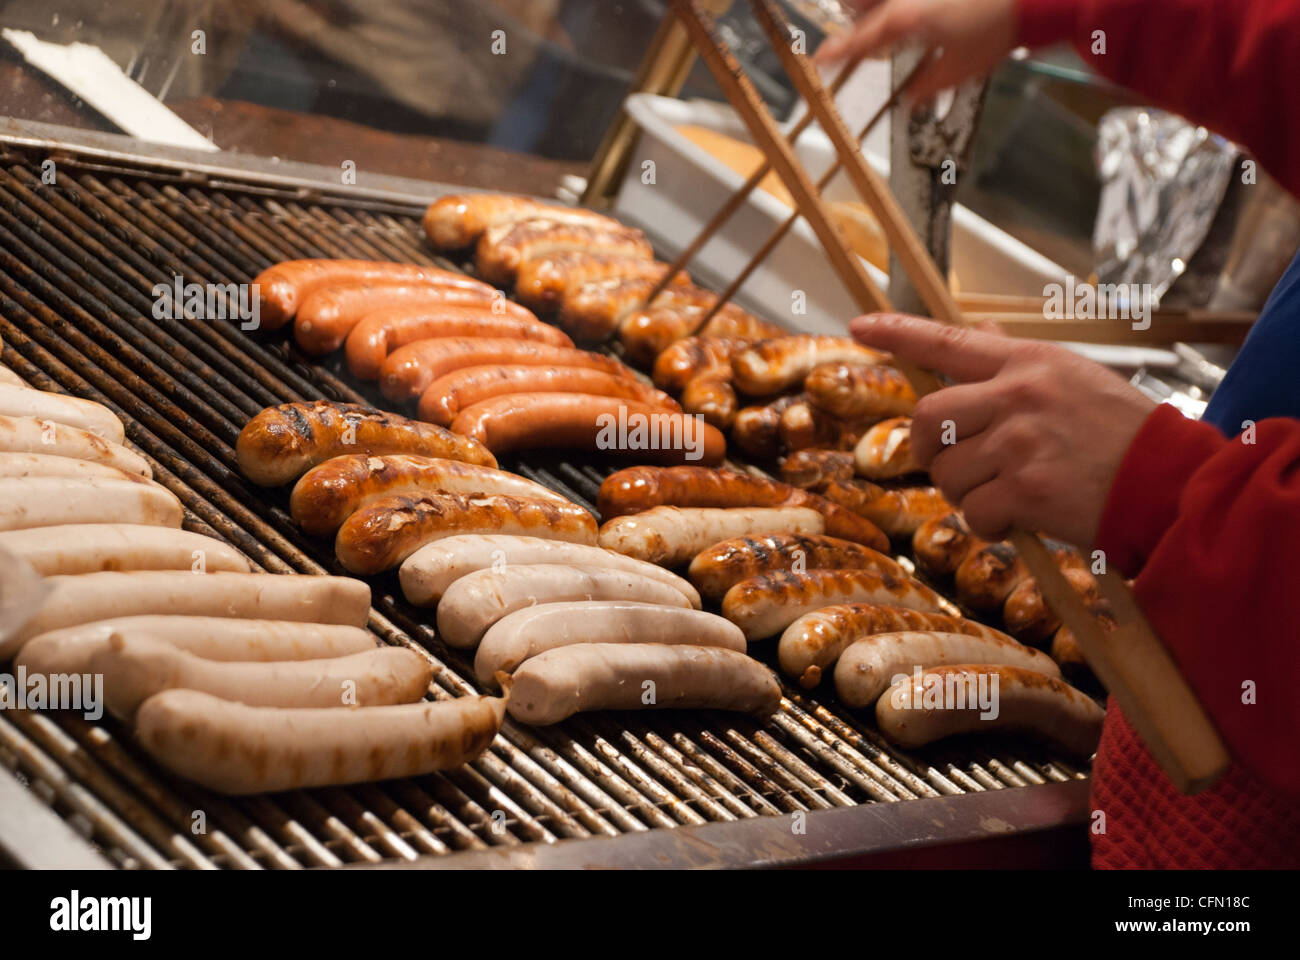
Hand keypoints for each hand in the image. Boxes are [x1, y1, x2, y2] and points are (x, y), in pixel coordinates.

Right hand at [815, 0, 1018, 102]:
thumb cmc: (995, 26)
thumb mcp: (959, 69)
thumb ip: (928, 87)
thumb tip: (911, 100)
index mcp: (903, 21)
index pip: (858, 41)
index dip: (835, 53)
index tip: (819, 60)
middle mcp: (905, 0)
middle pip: (859, 6)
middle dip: (854, 22)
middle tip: (857, 40)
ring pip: (880, 3)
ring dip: (876, 14)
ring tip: (893, 32)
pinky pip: (903, 3)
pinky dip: (900, 13)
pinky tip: (920, 24)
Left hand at [850, 314, 1157, 546]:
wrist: (1171, 483)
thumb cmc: (1123, 434)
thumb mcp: (1073, 379)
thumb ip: (1017, 365)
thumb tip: (978, 331)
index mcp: (1029, 362)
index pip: (948, 341)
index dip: (897, 334)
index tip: (859, 327)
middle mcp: (1019, 395)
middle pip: (926, 417)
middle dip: (924, 449)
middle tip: (950, 465)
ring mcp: (1021, 442)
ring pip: (946, 472)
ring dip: (965, 494)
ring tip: (1007, 494)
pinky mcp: (1027, 489)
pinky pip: (974, 512)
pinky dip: (988, 525)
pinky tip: (1020, 520)